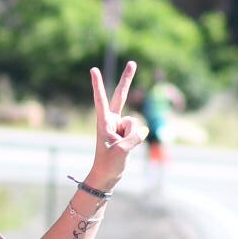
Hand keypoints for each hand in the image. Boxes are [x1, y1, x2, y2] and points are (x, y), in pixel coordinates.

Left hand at [88, 60, 144, 180]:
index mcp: (103, 122)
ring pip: (135, 123)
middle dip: (127, 79)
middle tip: (132, 62)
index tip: (93, 70)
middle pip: (120, 96)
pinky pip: (139, 131)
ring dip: (132, 137)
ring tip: (120, 148)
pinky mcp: (127, 132)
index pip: (100, 100)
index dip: (98, 85)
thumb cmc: (108, 164)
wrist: (107, 176)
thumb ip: (133, 138)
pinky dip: (136, 139)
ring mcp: (120, 125)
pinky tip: (126, 148)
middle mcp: (111, 120)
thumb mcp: (121, 152)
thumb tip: (144, 130)